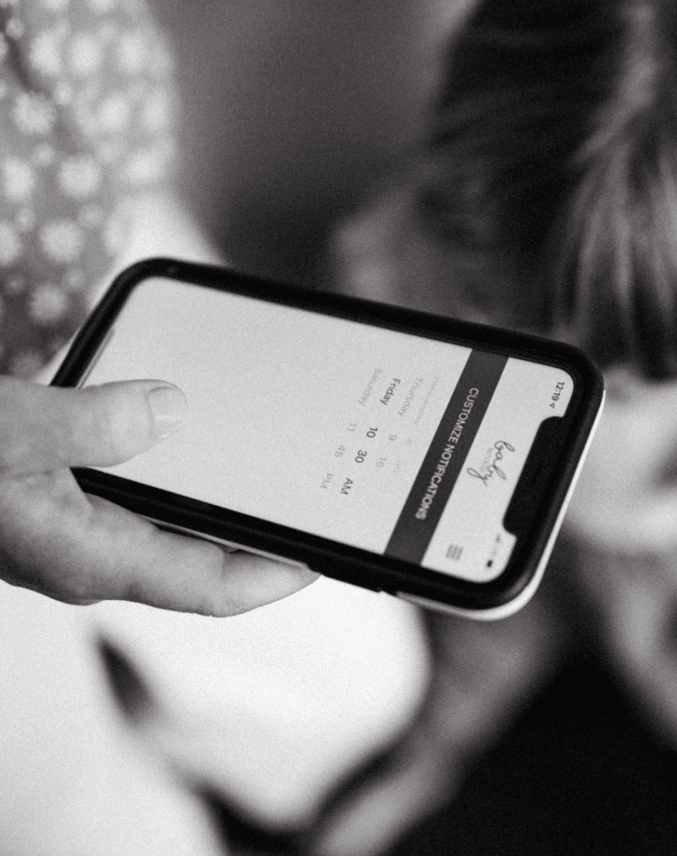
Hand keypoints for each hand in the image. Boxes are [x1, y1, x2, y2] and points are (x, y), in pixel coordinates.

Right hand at [0, 377, 318, 613]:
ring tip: (273, 482)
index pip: (208, 587)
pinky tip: (194, 449)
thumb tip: (168, 410)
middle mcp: (92, 555)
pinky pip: (145, 503)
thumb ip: (86, 426)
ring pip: (174, 534)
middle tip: (312, 511)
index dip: (272, 578)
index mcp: (90, 556)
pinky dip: (180, 483)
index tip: (322, 559)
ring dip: (222, 513)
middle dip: (258, 544)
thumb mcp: (4, 433)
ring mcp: (78, 534)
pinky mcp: (65, 507)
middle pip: (201, 564)